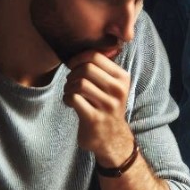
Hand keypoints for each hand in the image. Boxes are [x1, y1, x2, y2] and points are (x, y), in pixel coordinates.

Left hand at [64, 51, 133, 166]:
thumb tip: (80, 52)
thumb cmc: (106, 106)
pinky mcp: (94, 118)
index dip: (78, 58)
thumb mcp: (113, 86)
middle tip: (71, 82)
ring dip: (68, 87)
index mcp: (122, 78)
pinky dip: (66, 98)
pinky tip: (69, 102)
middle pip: (86, 69)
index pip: (96, 56)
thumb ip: (102, 69)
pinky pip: (73, 99)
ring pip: (79, 84)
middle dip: (73, 74)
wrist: (112, 137)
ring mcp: (107, 105)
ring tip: (70, 93)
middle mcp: (118, 90)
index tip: (72, 66)